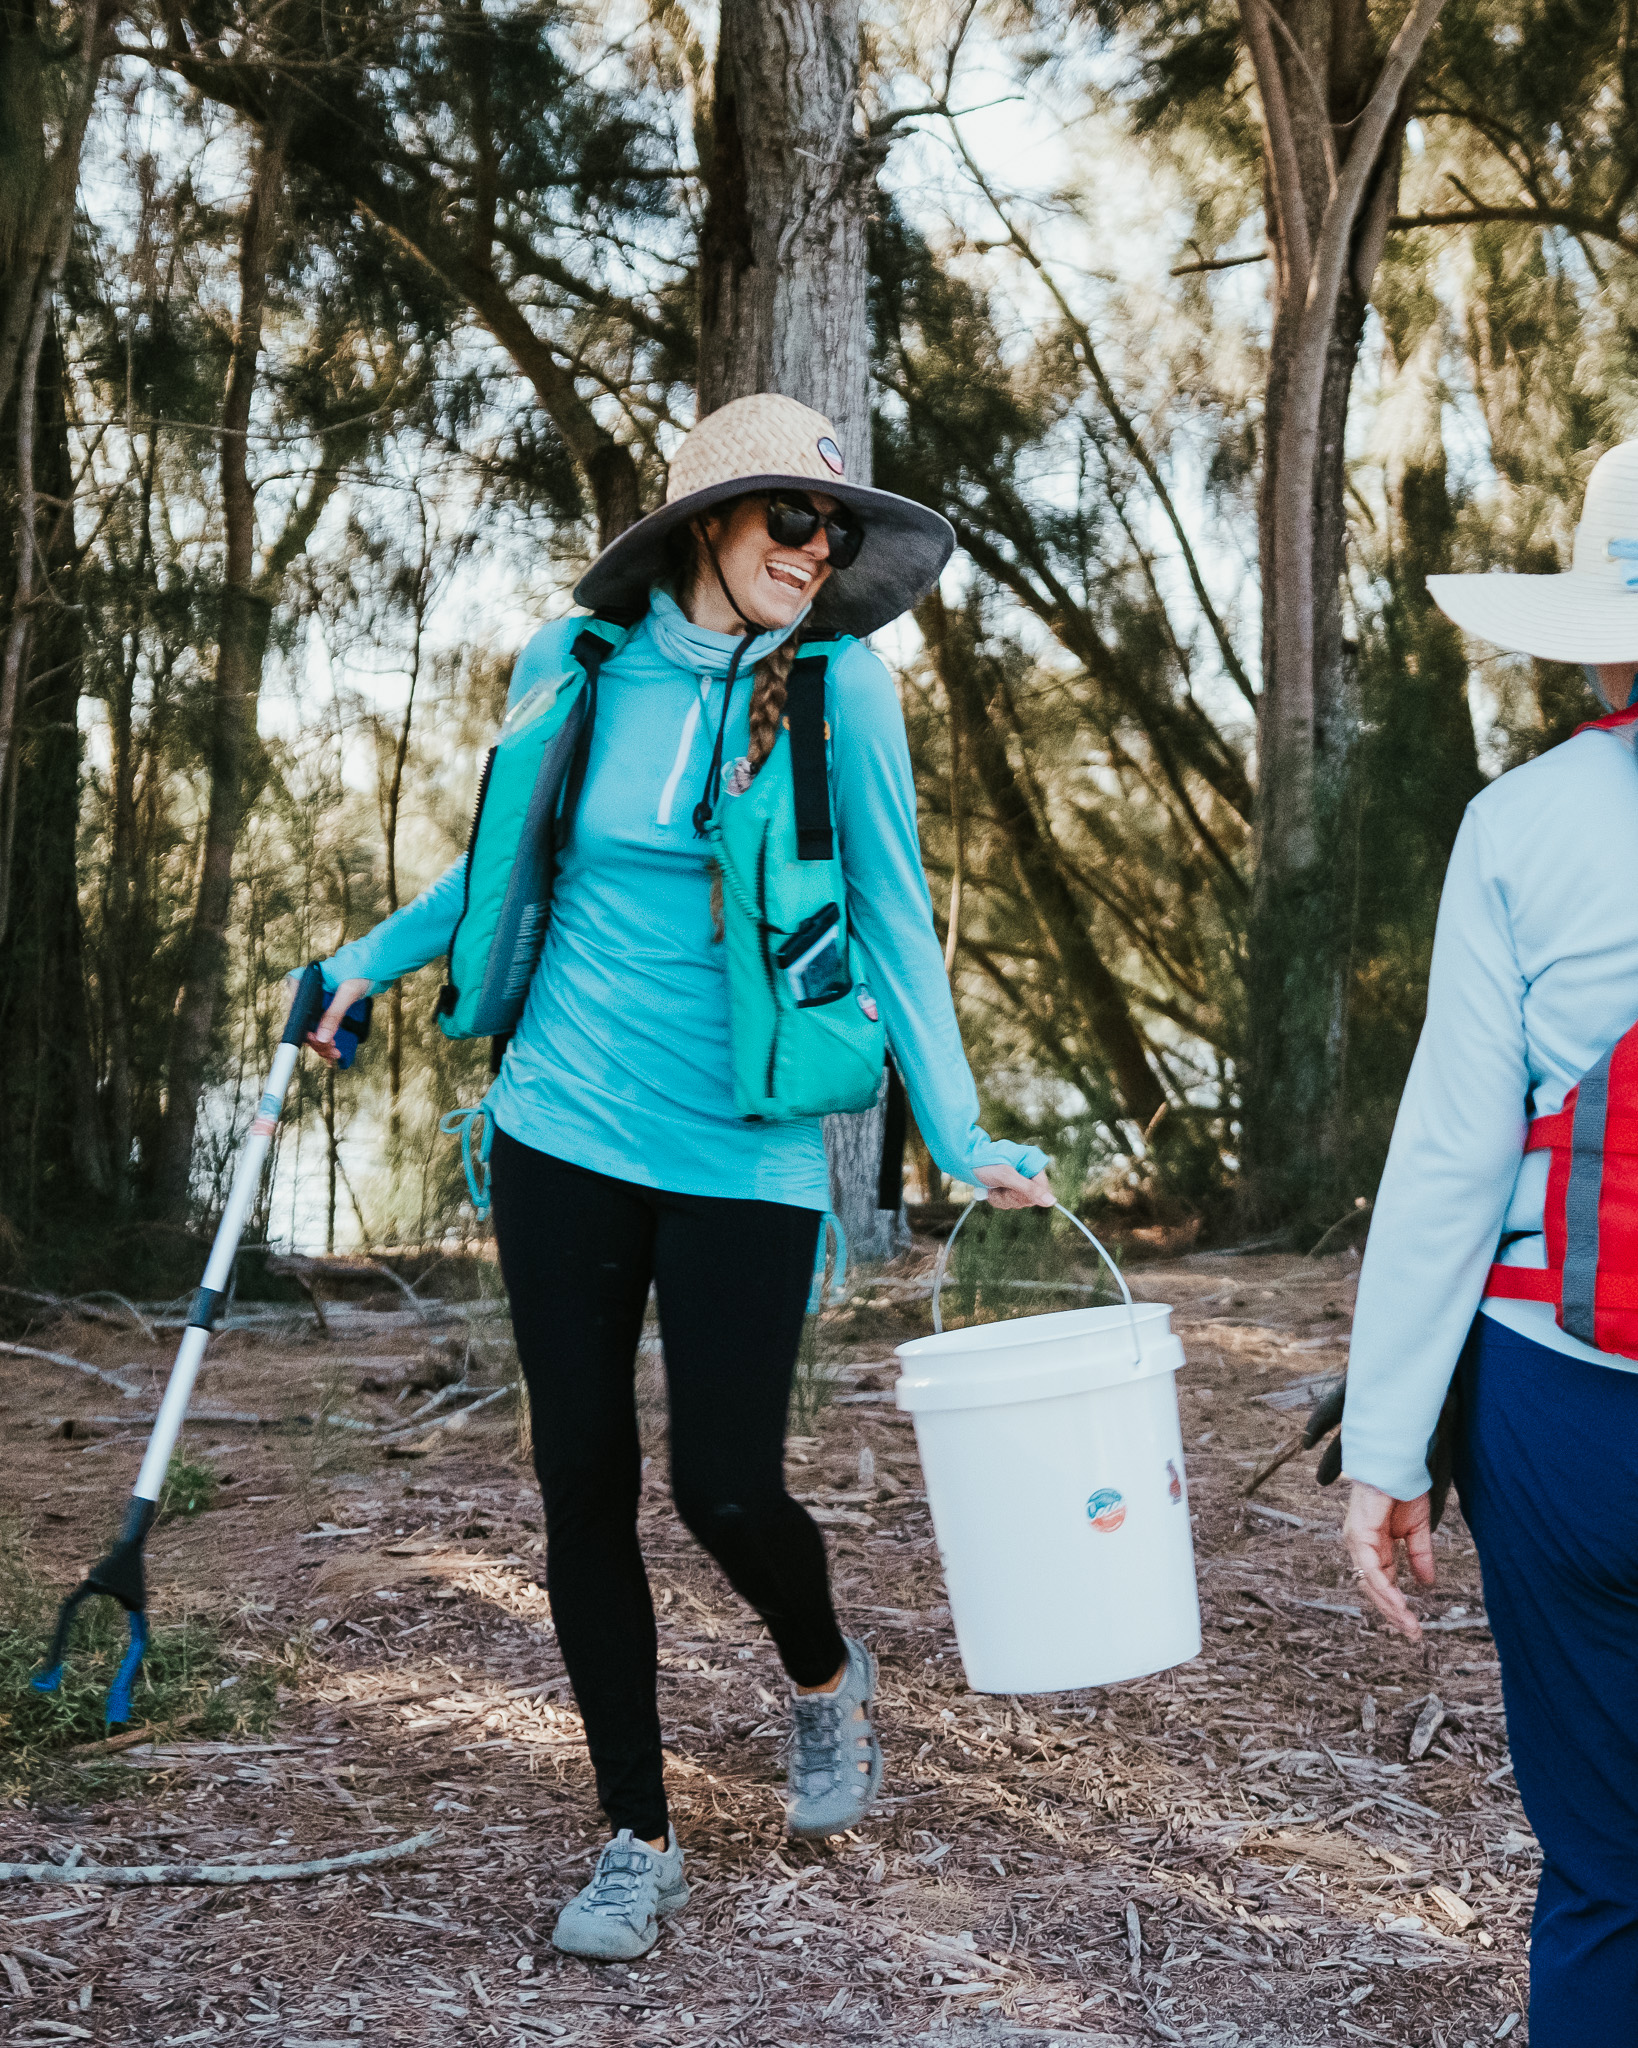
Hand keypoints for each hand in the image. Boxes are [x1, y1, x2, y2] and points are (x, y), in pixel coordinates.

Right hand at [290, 974, 371, 1066]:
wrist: (373, 965)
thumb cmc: (360, 970)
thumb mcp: (348, 992)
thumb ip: (334, 1013)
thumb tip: (321, 1038)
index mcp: (302, 982)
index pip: (295, 1013)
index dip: (304, 1032)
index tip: (319, 1042)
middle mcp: (303, 993)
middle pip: (303, 1025)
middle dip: (317, 1041)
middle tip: (333, 1051)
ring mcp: (312, 1002)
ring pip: (310, 1030)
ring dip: (321, 1044)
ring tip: (335, 1053)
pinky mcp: (322, 1009)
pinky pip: (319, 1028)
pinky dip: (325, 1040)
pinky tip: (333, 1051)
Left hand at [974, 1163, 1054, 1211]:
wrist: (965, 1161)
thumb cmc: (985, 1163)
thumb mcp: (1007, 1176)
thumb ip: (1029, 1189)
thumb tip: (1052, 1202)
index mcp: (1032, 1162)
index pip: (1043, 1188)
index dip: (1029, 1194)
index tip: (1012, 1189)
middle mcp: (1027, 1171)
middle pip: (1031, 1198)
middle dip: (1012, 1196)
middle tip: (999, 1186)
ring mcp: (1019, 1180)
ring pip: (1019, 1202)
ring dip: (1003, 1198)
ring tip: (993, 1187)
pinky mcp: (1009, 1187)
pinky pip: (1009, 1202)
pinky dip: (998, 1199)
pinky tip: (991, 1190)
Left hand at [1343, 1479, 1434, 1641]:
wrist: (1399, 1464)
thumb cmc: (1404, 1490)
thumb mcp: (1417, 1531)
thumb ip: (1419, 1557)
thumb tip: (1427, 1585)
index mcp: (1373, 1546)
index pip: (1382, 1582)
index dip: (1397, 1604)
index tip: (1415, 1625)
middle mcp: (1360, 1546)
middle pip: (1373, 1588)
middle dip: (1393, 1613)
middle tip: (1413, 1633)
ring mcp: (1357, 1540)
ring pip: (1370, 1583)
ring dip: (1390, 1606)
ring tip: (1409, 1625)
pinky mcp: (1359, 1534)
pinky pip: (1370, 1569)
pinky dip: (1385, 1588)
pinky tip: (1400, 1604)